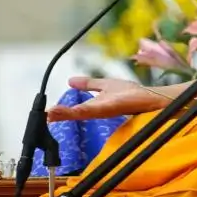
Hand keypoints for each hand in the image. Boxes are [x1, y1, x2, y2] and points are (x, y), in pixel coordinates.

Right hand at [46, 76, 168, 121]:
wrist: (151, 99)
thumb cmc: (131, 93)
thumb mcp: (104, 85)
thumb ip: (89, 84)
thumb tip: (70, 80)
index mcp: (95, 106)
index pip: (73, 110)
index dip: (59, 112)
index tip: (45, 113)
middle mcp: (98, 110)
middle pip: (76, 114)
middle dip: (60, 115)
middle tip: (45, 116)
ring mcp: (105, 110)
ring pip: (82, 113)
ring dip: (66, 114)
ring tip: (50, 114)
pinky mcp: (112, 107)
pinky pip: (93, 109)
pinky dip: (80, 110)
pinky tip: (70, 109)